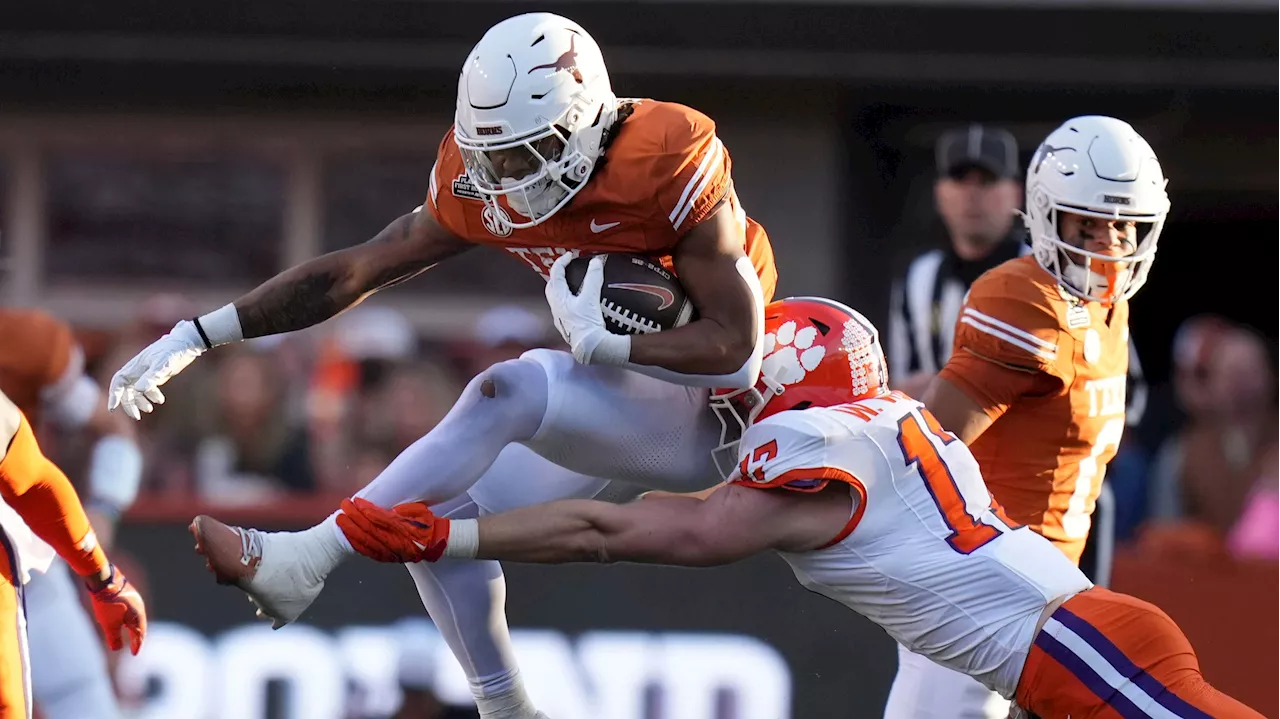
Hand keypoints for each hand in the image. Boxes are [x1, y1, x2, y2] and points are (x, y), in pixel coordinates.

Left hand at [85, 564, 146, 654]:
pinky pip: (132, 610)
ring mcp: (135, 599)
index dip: (137, 645)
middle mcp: (140, 608)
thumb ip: (114, 638)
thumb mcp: (109, 624)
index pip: (140, 635)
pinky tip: (123, 618)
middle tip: (135, 645)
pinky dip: (129, 618)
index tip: (134, 654)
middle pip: (140, 625)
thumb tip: (117, 649)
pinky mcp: (129, 594)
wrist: (104, 580)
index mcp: (138, 616)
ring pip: (136, 617)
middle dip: (138, 636)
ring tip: (130, 633)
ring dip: (133, 627)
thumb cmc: (108, 604)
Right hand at [107, 320, 205, 419]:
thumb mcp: (163, 364)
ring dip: (140, 402)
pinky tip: (160, 400)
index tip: (113, 409)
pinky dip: (150, 396)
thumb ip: (151, 376)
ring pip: (136, 391)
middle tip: (137, 416)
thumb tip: (138, 389)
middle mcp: (137, 370)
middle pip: (126, 390)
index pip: (118, 382)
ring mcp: (146, 373)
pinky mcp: (155, 375)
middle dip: (129, 404)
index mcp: (134, 366)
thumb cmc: (173, 350)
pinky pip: (147, 389)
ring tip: (149, 409)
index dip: (114, 395)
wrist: (187, 342)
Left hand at [336, 497, 451, 563]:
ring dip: (351, 530)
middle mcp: (396, 543)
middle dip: (354, 518)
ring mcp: (390, 552)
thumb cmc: (426, 525)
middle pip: (370, 530)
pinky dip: (357, 544)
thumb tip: (392, 510)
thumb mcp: (420, 512)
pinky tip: (348, 536)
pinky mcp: (386, 557)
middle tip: (344, 507)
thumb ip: (407, 511)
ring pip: (367, 542)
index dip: (367, 510)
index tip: (356, 501)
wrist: (434, 543)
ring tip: (341, 520)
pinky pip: (368, 552)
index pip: (381, 519)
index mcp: (405, 530)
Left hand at [545, 252, 617, 364]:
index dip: (562, 262)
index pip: (556, 274)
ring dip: (561, 289)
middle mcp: (556, 307)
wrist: (590, 347)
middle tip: (567, 269)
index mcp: (559, 298)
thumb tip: (596, 261)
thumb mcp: (591, 297)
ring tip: (572, 284)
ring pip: (556, 298)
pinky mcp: (566, 326)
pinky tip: (577, 303)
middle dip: (557, 275)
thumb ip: (593, 278)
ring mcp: (560, 318)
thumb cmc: (587, 323)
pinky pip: (563, 308)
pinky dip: (567, 300)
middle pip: (551, 287)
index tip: (570, 255)